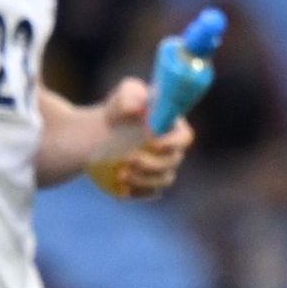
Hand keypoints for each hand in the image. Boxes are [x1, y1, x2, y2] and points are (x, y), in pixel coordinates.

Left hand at [87, 78, 191, 201]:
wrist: (102, 132)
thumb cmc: (120, 109)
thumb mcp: (125, 94)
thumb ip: (130, 95)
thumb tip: (136, 108)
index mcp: (174, 127)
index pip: (184, 137)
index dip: (172, 142)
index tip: (151, 142)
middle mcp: (173, 150)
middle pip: (173, 161)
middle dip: (153, 163)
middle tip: (129, 158)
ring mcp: (162, 169)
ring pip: (162, 180)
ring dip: (144, 180)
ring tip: (121, 174)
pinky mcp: (148, 184)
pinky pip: (149, 193)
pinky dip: (137, 192)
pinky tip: (122, 189)